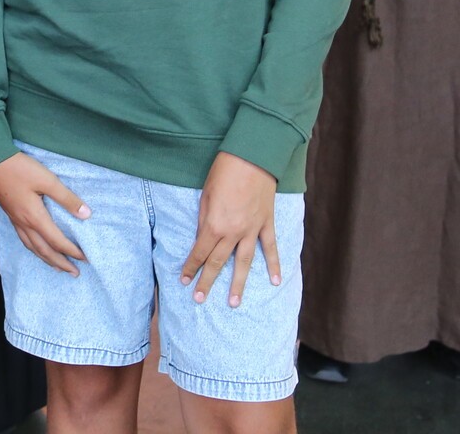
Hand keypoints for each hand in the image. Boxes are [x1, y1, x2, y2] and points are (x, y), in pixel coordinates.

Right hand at [0, 152, 90, 274]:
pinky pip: (25, 241)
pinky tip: (37, 248)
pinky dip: (35, 250)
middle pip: (45, 251)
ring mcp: (16, 221)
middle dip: (61, 263)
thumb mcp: (47, 179)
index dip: (72, 251)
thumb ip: (66, 198)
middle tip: (75, 273)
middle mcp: (25, 224)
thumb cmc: (19, 169)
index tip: (86, 258)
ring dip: (47, 260)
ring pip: (33, 248)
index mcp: (35, 218)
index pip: (57, 241)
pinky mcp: (12, 216)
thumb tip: (86, 214)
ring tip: (58, 268)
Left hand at [181, 152, 278, 307]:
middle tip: (199, 300)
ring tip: (233, 303)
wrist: (252, 156)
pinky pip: (270, 247)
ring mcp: (252, 229)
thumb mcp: (205, 195)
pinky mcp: (267, 223)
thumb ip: (204, 220)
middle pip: (218, 262)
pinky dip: (274, 264)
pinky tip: (275, 281)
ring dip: (238, 284)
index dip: (190, 267)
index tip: (184, 281)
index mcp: (214, 225)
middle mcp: (233, 232)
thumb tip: (202, 238)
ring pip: (244, 262)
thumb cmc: (224, 171)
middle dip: (207, 282)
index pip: (199, 252)